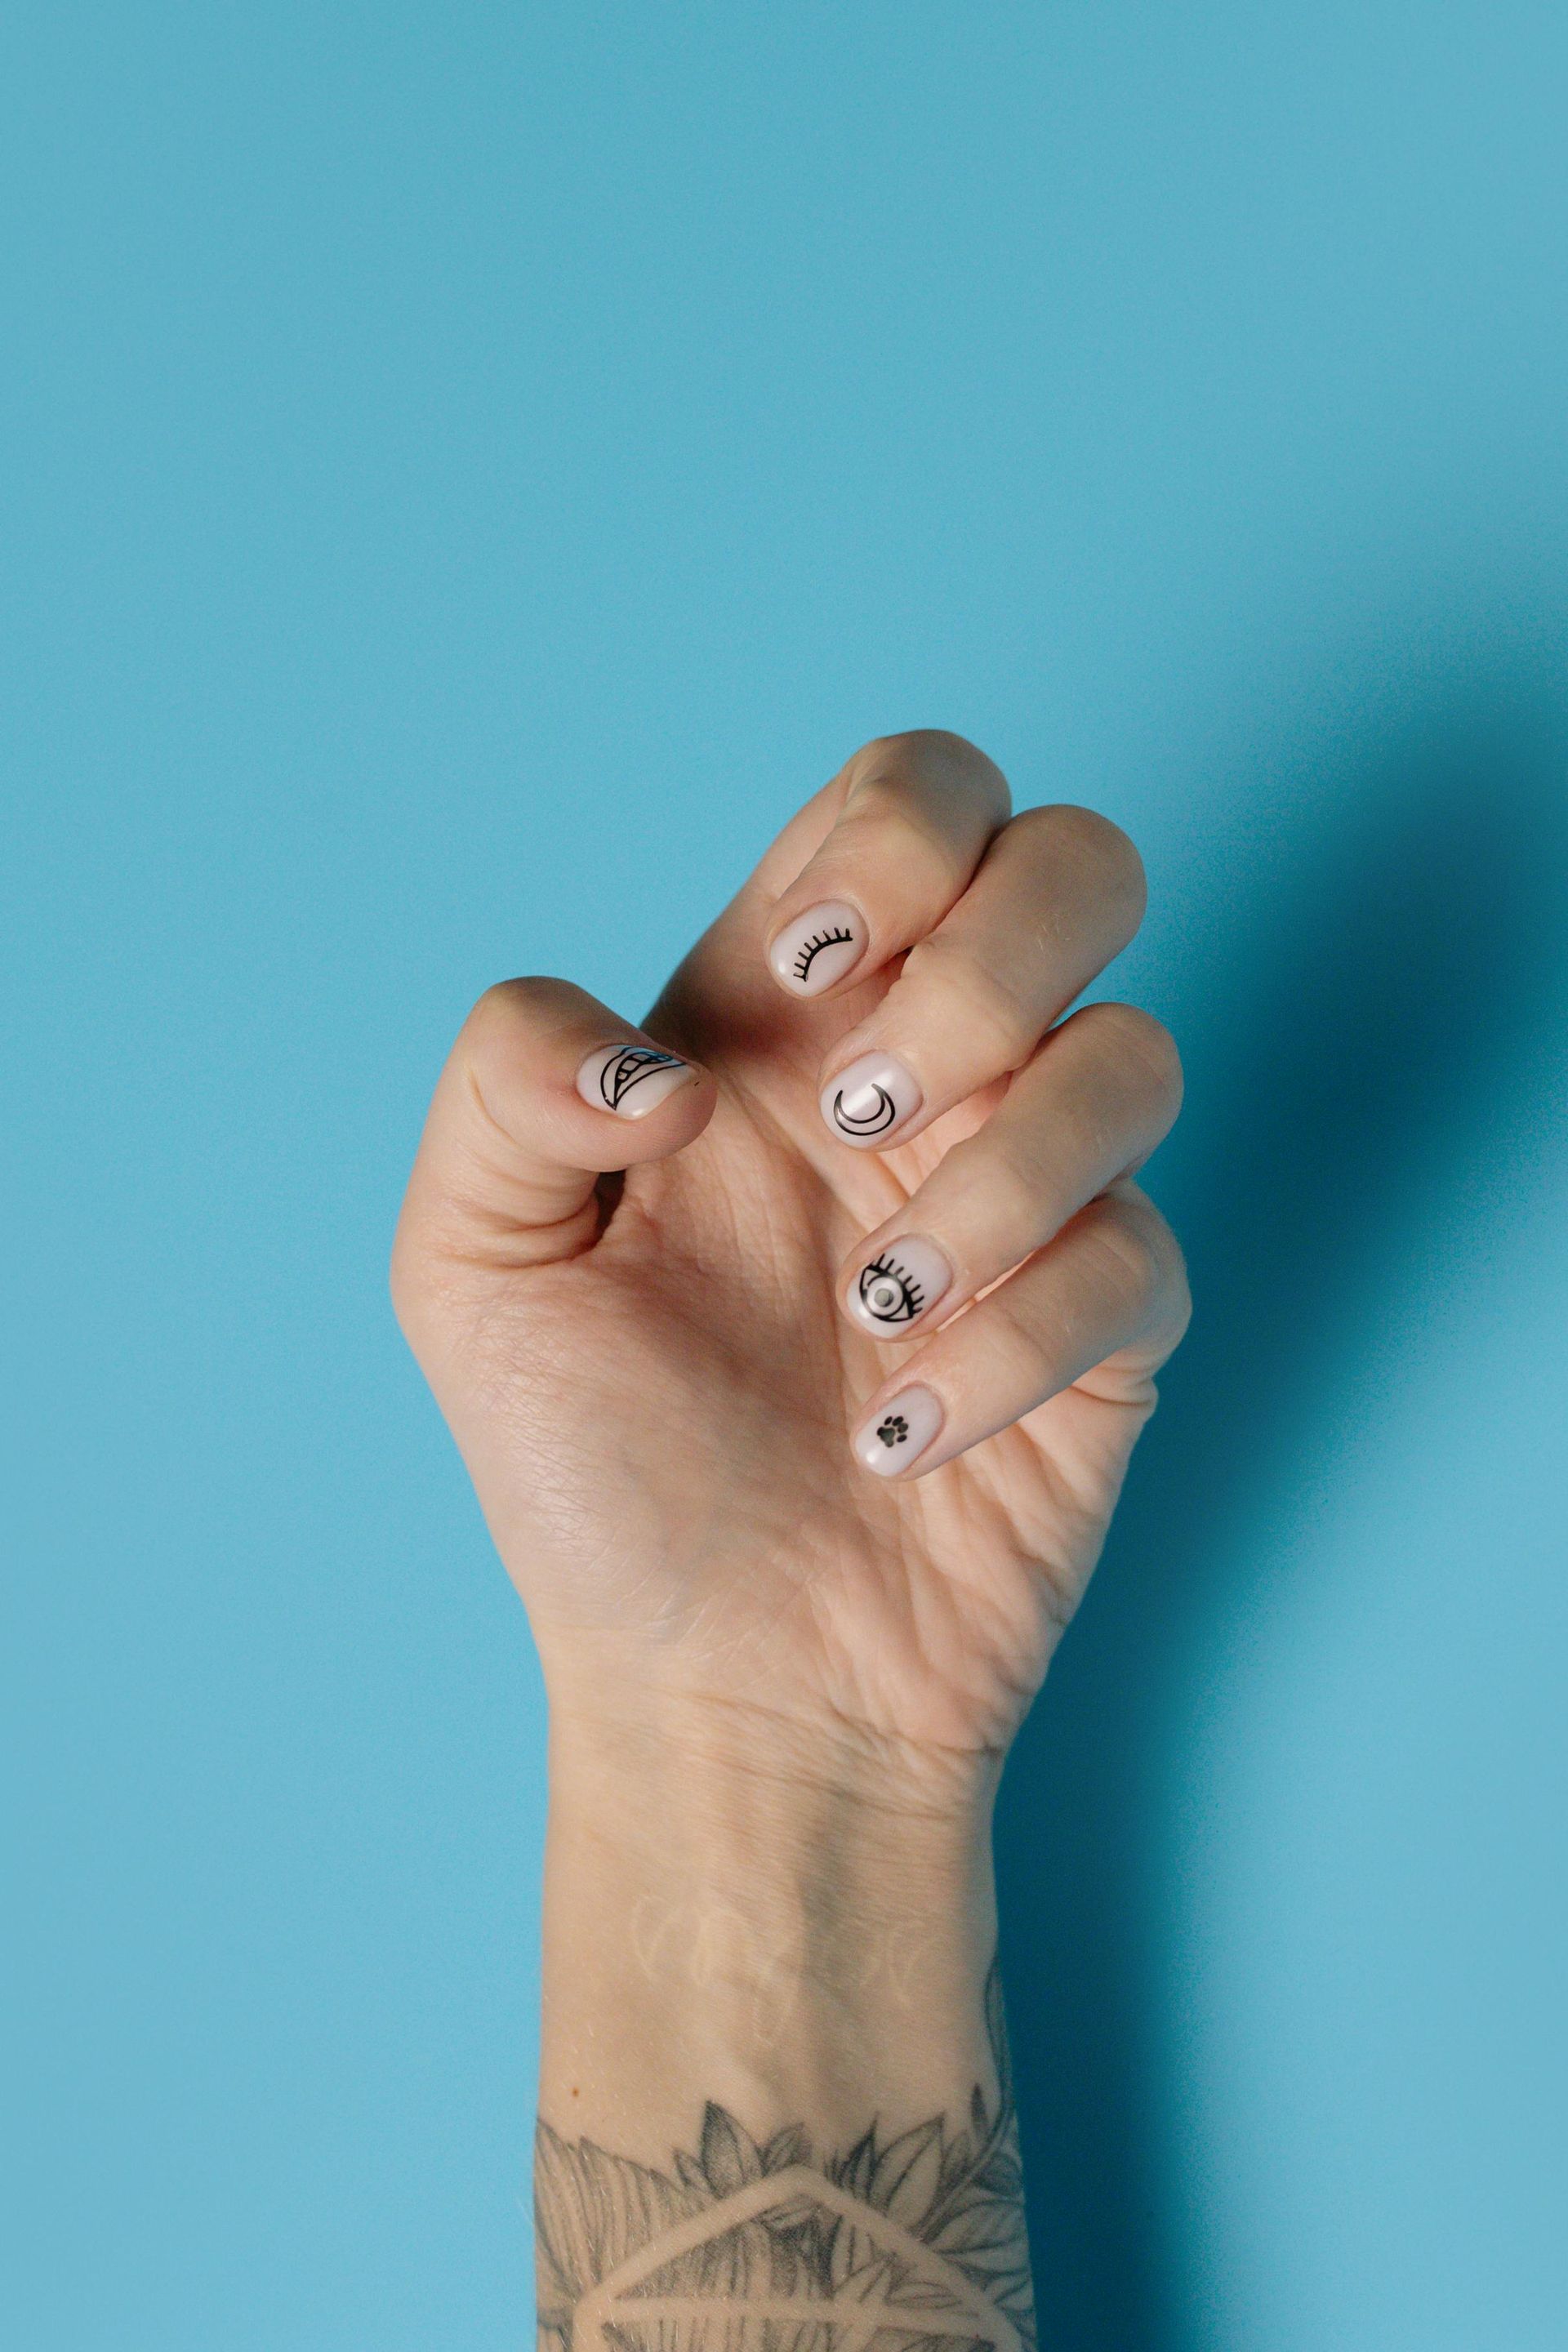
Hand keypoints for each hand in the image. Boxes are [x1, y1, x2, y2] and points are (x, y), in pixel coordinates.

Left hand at [392, 733, 1187, 1771]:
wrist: (718, 1690)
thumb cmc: (592, 1474)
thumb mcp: (469, 1269)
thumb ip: (502, 1086)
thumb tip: (662, 1054)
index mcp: (780, 1022)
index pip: (913, 797)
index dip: (894, 835)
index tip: (798, 978)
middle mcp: (923, 1082)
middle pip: (1081, 863)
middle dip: (989, 965)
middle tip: (859, 1116)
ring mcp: (1029, 1201)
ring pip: (1139, 1054)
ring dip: (1002, 1176)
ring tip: (872, 1308)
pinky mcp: (1108, 1330)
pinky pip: (1141, 1258)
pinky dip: (1015, 1348)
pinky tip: (901, 1440)